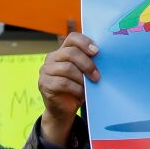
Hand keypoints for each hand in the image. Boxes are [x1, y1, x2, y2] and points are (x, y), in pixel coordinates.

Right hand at [39, 32, 99, 146]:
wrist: (63, 110)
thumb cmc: (76, 89)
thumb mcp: (83, 74)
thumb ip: (88, 63)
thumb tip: (104, 58)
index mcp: (62, 51)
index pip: (72, 38)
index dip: (85, 42)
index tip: (97, 52)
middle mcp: (52, 58)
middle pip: (71, 53)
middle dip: (87, 64)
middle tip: (97, 76)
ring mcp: (46, 71)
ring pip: (67, 68)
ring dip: (82, 78)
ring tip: (89, 86)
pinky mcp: (45, 84)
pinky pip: (63, 83)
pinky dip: (76, 88)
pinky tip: (81, 93)